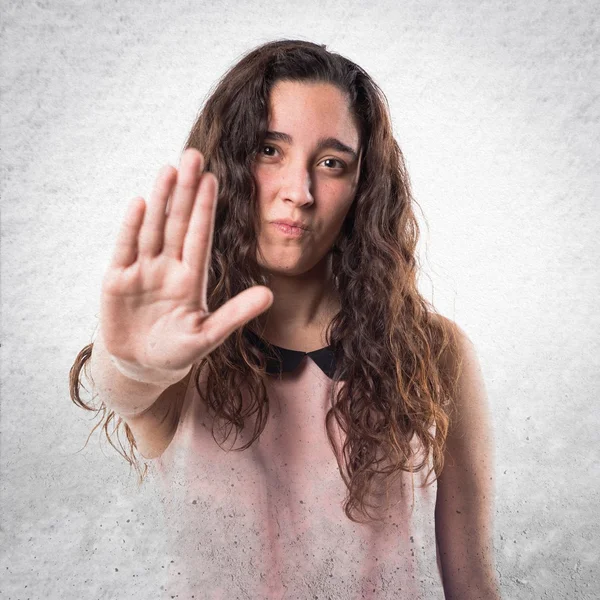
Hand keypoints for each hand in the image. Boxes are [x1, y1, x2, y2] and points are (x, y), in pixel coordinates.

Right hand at [99, 148, 272, 385]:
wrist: (142, 366)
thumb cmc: (178, 350)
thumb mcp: (208, 335)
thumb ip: (235, 314)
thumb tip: (269, 295)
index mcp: (191, 277)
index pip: (200, 236)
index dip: (206, 208)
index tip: (214, 179)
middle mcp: (168, 266)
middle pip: (178, 223)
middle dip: (186, 191)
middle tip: (193, 156)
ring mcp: (142, 270)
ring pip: (154, 228)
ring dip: (161, 200)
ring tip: (169, 170)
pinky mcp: (117, 280)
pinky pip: (126, 249)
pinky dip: (132, 228)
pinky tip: (141, 203)